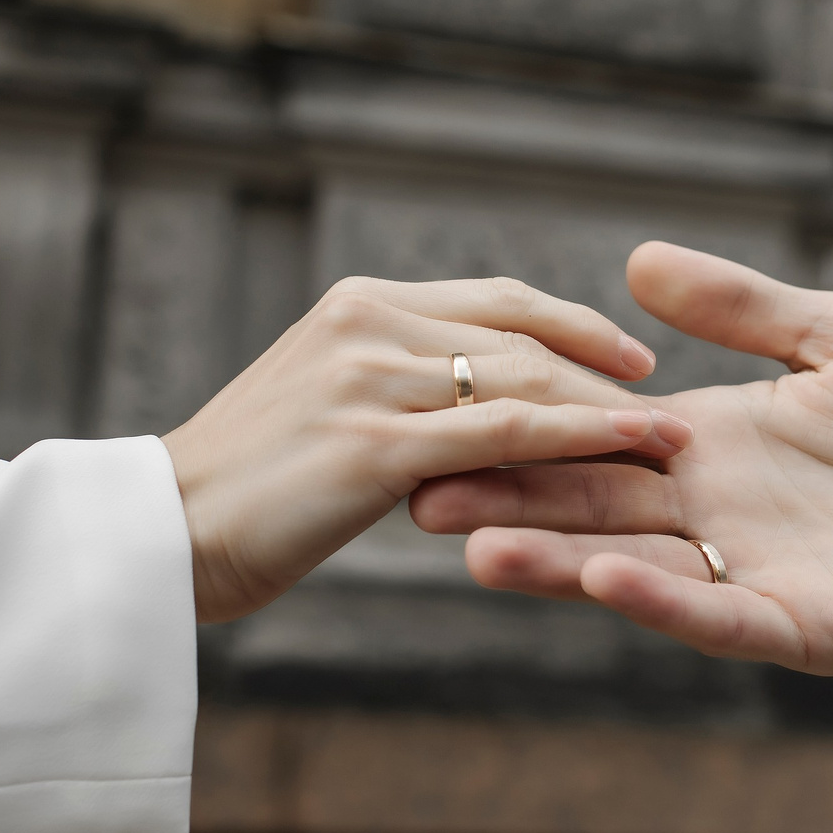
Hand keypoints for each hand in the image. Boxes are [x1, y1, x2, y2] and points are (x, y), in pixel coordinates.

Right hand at [165, 276, 690, 622]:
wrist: (158, 532)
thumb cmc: (238, 490)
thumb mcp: (315, 409)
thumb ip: (384, 388)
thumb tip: (451, 405)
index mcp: (356, 307)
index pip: (492, 299)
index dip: (569, 325)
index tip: (627, 355)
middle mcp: (367, 324)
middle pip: (520, 335)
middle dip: (603, 369)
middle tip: (667, 405)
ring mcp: (371, 379)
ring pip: (523, 380)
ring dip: (608, 408)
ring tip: (673, 437)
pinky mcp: (375, 445)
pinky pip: (505, 434)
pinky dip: (583, 438)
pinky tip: (635, 449)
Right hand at [408, 245, 832, 686]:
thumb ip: (744, 308)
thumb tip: (637, 263)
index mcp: (709, 446)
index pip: (594, 436)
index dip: (524, 427)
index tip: (441, 412)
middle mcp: (710, 515)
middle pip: (588, 506)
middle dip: (505, 499)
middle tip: (412, 490)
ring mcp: (748, 575)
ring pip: (631, 570)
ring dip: (555, 560)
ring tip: (473, 545)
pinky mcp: (799, 627)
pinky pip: (717, 614)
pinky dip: (660, 601)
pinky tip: (605, 580)